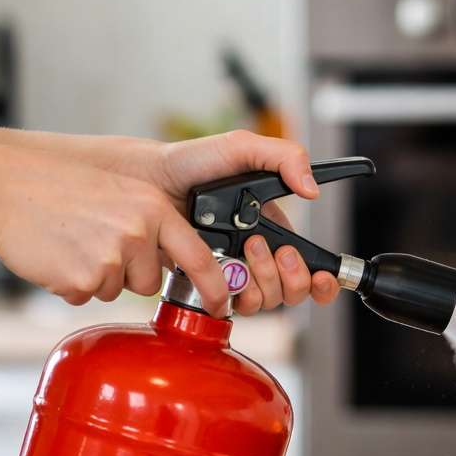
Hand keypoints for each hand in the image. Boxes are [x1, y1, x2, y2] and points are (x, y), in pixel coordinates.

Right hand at [0, 147, 230, 308]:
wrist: (6, 190)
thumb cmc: (60, 191)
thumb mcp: (120, 194)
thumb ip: (151, 223)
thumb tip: (173, 261)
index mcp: (154, 207)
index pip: (200, 256)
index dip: (215, 288)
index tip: (223, 307)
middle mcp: (139, 231)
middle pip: (149, 281)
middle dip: (126, 274)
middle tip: (94, 244)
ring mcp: (112, 256)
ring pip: (116, 290)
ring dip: (97, 277)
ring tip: (73, 244)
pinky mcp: (84, 278)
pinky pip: (86, 296)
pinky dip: (71, 283)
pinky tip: (57, 255)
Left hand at [85, 130, 340, 313]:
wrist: (135, 182)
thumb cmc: (183, 163)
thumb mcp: (239, 148)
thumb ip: (283, 156)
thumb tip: (312, 190)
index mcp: (267, 225)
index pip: (306, 264)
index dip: (319, 277)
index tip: (321, 274)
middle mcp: (250, 253)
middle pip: (289, 289)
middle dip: (288, 276)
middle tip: (265, 248)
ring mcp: (226, 271)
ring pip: (264, 301)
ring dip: (263, 283)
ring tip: (244, 253)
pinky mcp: (199, 285)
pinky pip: (229, 306)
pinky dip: (234, 297)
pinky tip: (224, 275)